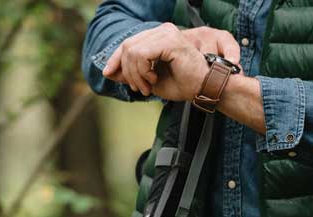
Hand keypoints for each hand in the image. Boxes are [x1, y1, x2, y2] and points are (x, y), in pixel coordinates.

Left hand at [103, 23, 239, 99]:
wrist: (204, 89)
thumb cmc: (184, 84)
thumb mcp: (150, 80)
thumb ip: (132, 74)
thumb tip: (109, 72)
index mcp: (159, 36)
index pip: (129, 43)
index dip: (115, 58)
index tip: (108, 73)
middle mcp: (162, 30)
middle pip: (128, 45)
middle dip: (127, 71)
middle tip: (140, 88)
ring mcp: (167, 33)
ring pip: (133, 50)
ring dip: (135, 74)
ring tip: (147, 87)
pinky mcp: (170, 41)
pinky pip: (142, 54)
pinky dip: (143, 70)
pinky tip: (153, 79)